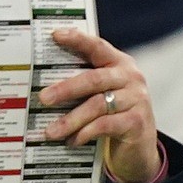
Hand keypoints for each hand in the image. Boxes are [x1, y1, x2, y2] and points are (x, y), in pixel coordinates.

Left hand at [37, 28, 159, 182]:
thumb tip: (43, 88)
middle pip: (94, 78)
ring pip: (97, 105)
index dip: (77, 39)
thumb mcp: (99, 96)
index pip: (97, 46)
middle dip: (66, 88)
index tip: (55, 35)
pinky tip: (72, 140)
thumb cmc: (112, 116)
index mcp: (118, 64)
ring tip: (51, 131)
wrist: (139, 148)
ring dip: (70, 119)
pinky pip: (105, 125)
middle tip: (43, 98)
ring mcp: (136, 99)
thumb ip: (82, 86)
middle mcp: (130, 77)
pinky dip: (85, 133)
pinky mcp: (137, 121)